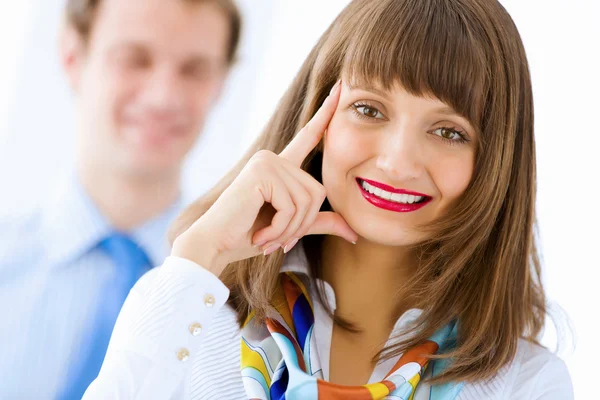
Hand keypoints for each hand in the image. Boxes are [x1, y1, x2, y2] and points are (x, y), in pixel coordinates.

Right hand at [172, 80, 356, 275]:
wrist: (216, 244)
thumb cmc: (248, 235)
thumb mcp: (291, 227)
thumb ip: (320, 222)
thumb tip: (354, 234)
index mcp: (281, 165)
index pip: (308, 137)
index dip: (325, 114)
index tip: (340, 88)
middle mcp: (274, 157)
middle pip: (317, 191)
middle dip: (301, 224)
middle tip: (279, 240)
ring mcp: (267, 161)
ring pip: (306, 201)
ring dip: (290, 230)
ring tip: (268, 239)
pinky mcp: (262, 172)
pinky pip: (291, 205)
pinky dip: (280, 228)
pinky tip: (261, 236)